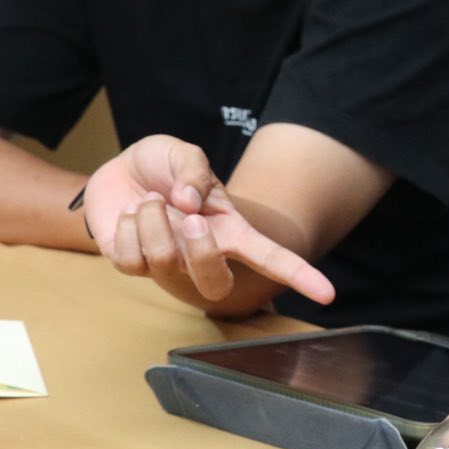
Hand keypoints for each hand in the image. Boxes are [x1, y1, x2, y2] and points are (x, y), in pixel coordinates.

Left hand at [83, 135, 335, 307]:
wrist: (121, 170)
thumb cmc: (163, 167)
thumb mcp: (185, 154)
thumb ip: (193, 172)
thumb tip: (188, 201)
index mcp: (229, 230)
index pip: (269, 259)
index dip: (299, 276)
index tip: (328, 294)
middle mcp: (202, 253)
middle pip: (215, 284)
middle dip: (202, 251)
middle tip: (189, 214)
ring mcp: (167, 264)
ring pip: (166, 261)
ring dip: (153, 220)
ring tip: (148, 199)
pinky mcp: (132, 265)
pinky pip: (130, 258)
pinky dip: (126, 225)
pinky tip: (128, 213)